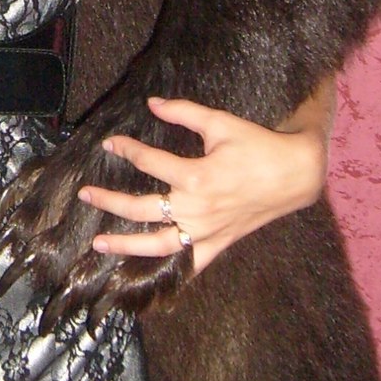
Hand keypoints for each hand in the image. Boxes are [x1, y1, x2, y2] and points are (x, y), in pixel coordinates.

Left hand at [79, 92, 329, 277]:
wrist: (295, 174)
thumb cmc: (258, 145)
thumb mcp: (220, 123)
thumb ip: (184, 112)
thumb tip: (152, 103)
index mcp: (195, 176)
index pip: (149, 162)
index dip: (126, 149)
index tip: (109, 143)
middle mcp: (196, 208)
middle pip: (141, 208)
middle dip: (110, 200)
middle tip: (85, 194)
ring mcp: (206, 230)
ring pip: (158, 244)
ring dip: (126, 244)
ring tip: (99, 242)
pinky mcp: (218, 243)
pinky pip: (189, 264)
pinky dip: (168, 271)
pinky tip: (144, 277)